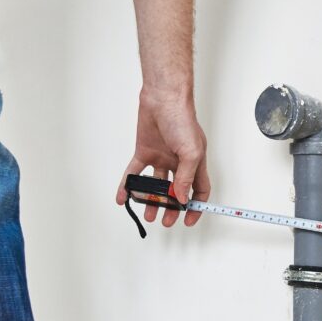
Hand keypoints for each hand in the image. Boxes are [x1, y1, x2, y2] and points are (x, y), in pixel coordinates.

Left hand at [116, 89, 210, 228]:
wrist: (162, 100)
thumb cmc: (182, 120)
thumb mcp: (191, 151)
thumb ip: (186, 177)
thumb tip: (181, 198)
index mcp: (195, 163)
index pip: (198, 190)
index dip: (195, 206)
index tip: (188, 219)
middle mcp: (178, 162)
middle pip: (176, 191)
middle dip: (171, 207)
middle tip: (165, 220)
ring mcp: (161, 158)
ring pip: (155, 185)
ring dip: (151, 200)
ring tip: (147, 213)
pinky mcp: (144, 152)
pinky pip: (134, 173)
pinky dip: (128, 185)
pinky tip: (123, 197)